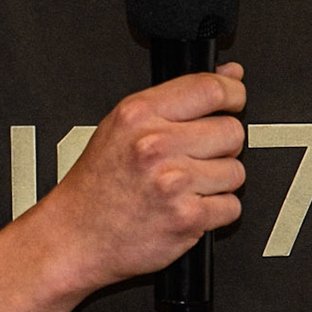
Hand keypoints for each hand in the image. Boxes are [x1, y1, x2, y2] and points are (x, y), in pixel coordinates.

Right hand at [38, 63, 245, 291]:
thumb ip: (176, 98)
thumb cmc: (97, 184)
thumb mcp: (122, 125)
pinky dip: (215, 212)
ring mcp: (173, 182)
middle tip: (195, 157)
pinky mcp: (187, 217)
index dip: (232, 93)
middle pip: (232, 131)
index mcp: (139, 114)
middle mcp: (155, 145)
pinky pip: (231, 207)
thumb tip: (228, 75)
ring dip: (218, 182)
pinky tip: (187, 207)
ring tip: (186, 186)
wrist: (76, 235)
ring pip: (235, 171)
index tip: (234, 100)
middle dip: (222, 146)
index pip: (209, 89)